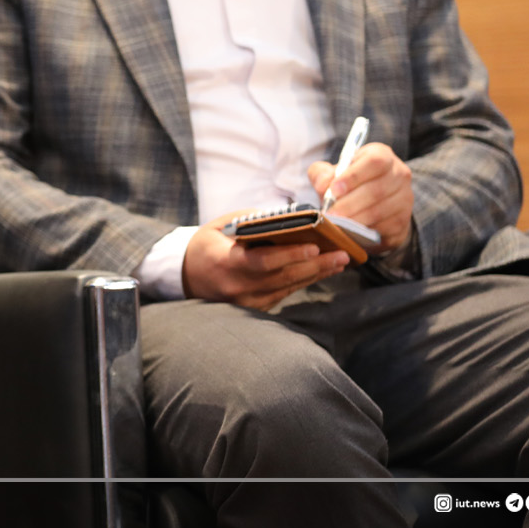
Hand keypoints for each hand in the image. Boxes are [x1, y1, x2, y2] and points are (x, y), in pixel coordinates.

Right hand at [181, 213, 350, 310]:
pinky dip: (303, 282)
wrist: (186, 275)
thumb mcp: (221, 225)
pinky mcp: (253, 308)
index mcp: (226, 262)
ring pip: (288, 288)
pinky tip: (320, 272)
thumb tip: (288, 219)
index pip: (263, 262)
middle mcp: (237, 287)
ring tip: (339, 261)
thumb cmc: (206, 245)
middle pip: (283, 277)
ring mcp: (245, 301)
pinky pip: (283, 294)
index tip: (314, 248)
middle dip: (316, 266)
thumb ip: (252, 222)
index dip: (290, 256)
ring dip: (316, 274)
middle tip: (342, 255)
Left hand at [308, 142, 414, 255]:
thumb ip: (321, 174)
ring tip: (336, 223)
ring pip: (380, 211)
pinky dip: (365, 231)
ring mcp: (404, 198)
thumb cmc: (349, 185)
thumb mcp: (332, 173)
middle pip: (376, 189)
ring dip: (355, 219)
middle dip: (349, 203)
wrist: (371, 206)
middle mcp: (399, 174)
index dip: (353, 176)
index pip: (374, 161)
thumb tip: (322, 185)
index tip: (334, 190)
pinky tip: (351, 231)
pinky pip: (384, 227)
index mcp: (382, 155)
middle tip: (330, 213)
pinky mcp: (402, 220)